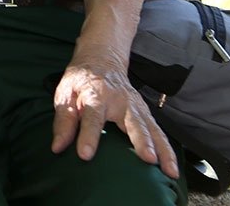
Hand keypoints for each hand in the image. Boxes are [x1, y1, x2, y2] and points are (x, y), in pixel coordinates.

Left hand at [51, 54, 178, 178]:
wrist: (101, 58)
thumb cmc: (81, 80)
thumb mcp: (65, 94)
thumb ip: (63, 122)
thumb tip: (57, 147)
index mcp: (95, 94)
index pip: (91, 117)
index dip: (88, 136)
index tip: (85, 154)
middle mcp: (120, 100)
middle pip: (132, 122)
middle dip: (141, 141)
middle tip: (148, 158)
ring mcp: (136, 106)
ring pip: (152, 129)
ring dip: (162, 150)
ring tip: (169, 171)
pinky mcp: (145, 112)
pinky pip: (158, 132)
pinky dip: (167, 150)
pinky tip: (172, 168)